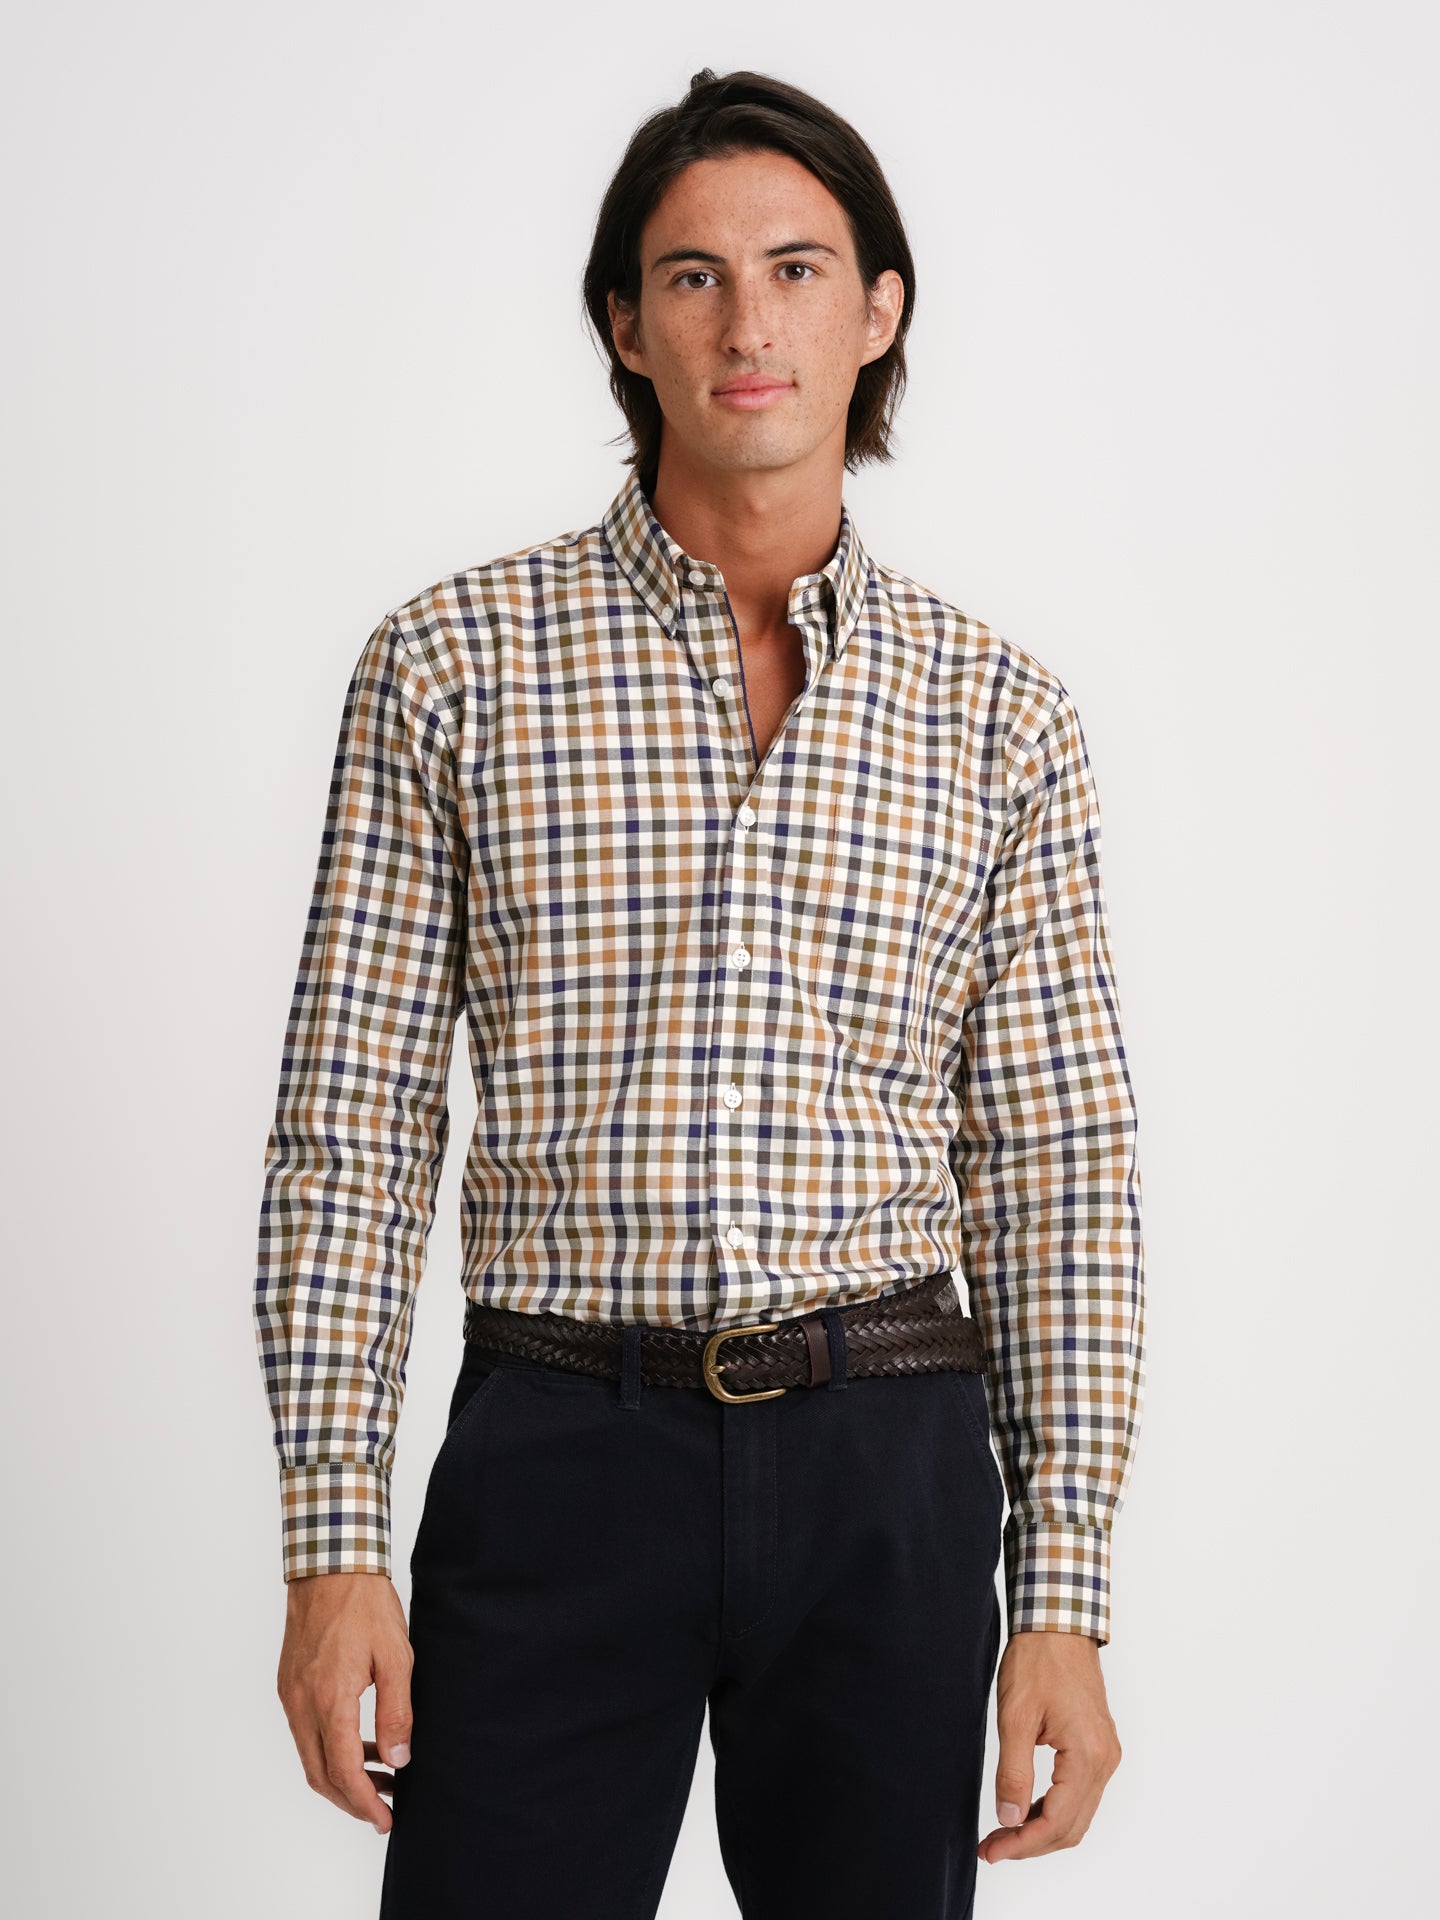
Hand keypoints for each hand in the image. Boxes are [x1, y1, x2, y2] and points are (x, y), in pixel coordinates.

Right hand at [276, 1570, 414, 1834]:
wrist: (330, 1564)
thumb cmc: (366, 1604)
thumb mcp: (396, 1657)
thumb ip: (397, 1713)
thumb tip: (398, 1760)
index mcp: (330, 1698)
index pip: (343, 1771)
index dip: (365, 1803)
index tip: (386, 1819)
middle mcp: (302, 1702)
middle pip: (320, 1775)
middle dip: (351, 1801)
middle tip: (384, 1810)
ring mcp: (291, 1694)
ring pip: (310, 1756)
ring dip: (341, 1776)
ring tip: (381, 1778)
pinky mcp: (289, 1684)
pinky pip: (306, 1732)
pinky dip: (329, 1749)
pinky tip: (360, 1745)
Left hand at [977, 1627, 1121, 1864]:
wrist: (1058, 1624)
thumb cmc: (1038, 1661)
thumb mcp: (1016, 1717)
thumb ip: (1013, 1773)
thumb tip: (1009, 1818)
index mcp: (1088, 1756)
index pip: (1057, 1823)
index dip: (1022, 1844)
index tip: (991, 1850)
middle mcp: (1105, 1761)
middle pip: (1071, 1827)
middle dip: (1030, 1844)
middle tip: (991, 1847)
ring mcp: (1105, 1754)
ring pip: (1077, 1814)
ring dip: (1041, 1829)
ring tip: (1003, 1832)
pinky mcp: (1098, 1747)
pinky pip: (1079, 1794)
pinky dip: (1052, 1809)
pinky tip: (1024, 1809)